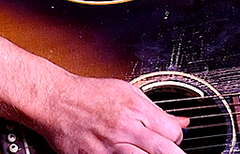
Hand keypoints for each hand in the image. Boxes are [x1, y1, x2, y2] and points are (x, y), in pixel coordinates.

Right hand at [33, 75, 190, 153]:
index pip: (172, 132)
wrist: (56, 101)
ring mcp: (110, 147)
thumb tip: (182, 122)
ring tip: (150, 153)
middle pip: (164, 151)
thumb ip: (157, 111)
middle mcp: (125, 129)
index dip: (177, 138)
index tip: (174, 139)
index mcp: (136, 109)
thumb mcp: (129, 92)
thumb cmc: (90, 95)